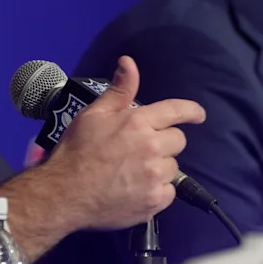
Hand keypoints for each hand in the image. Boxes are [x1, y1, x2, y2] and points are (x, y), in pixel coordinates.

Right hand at [43, 54, 205, 229]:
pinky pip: (169, 192)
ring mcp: (155, 176)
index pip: (176, 110)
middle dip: (164, 142)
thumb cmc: (76, 151)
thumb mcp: (93, 114)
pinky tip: (137, 190)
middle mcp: (152, 147)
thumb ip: (119, 90)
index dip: (191, 111)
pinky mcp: (154, 201)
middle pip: (178, 140)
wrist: (64, 194)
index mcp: (138, 122)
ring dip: (159, 168)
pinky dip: (157, 191)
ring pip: (173, 167)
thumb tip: (128, 62)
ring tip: (134, 172)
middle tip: (141, 149)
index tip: (199, 115)